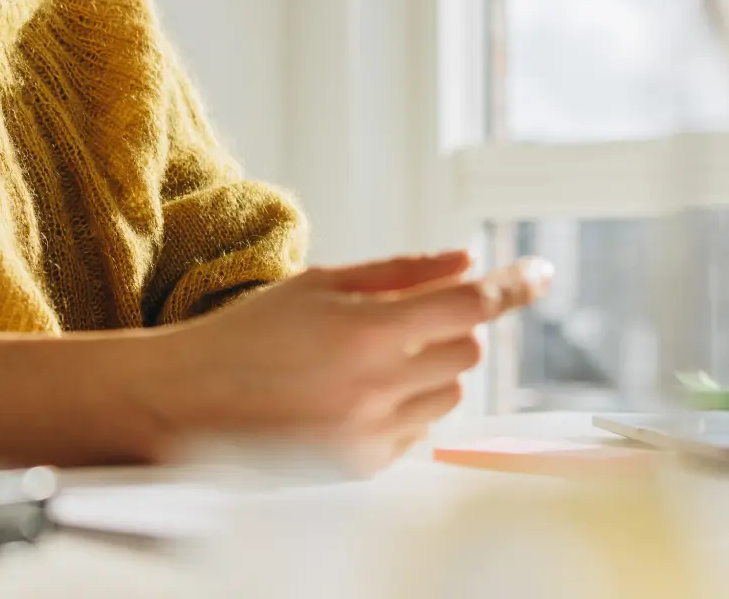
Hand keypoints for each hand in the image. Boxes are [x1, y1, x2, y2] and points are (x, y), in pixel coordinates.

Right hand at [153, 251, 552, 473]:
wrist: (188, 402)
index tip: (539, 275)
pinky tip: (348, 394)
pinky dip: (402, 407)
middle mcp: (377, 389)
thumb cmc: (249, 334)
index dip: (509, 286)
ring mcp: (372, 437)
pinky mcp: (363, 470)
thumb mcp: (321, 284)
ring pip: (448, 392)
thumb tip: (463, 259)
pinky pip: (418, 431)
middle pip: (465, 349)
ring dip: (427, 368)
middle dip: (445, 326)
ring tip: (363, 359)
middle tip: (395, 319)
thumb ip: (400, 272)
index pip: (467, 305)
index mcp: (367, 332)